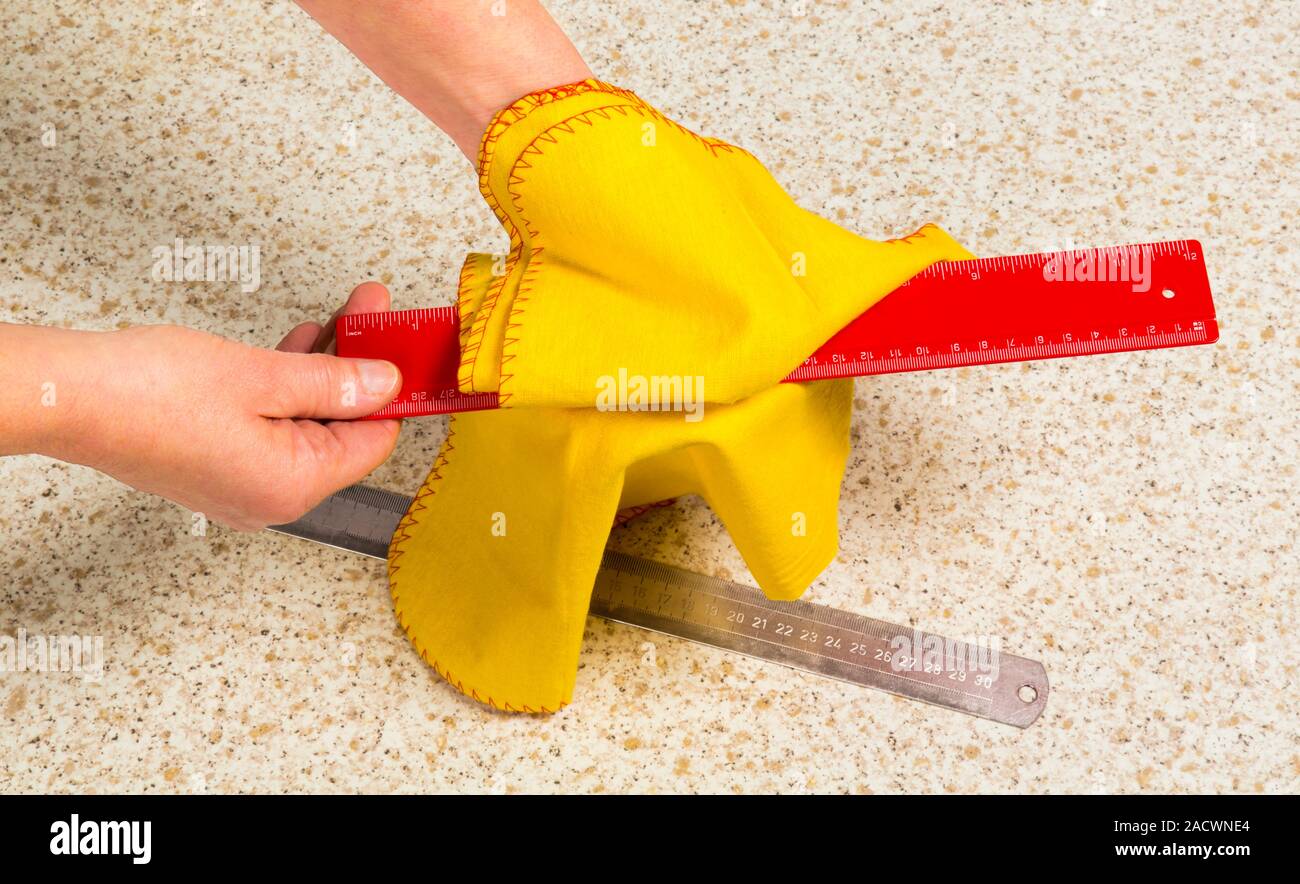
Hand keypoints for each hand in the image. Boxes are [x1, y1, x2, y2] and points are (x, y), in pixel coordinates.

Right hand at [46, 283, 402, 529]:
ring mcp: (242, 484)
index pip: (374, 440)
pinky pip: (274, 427)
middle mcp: (271, 497)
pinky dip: (290, 388)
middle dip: (360, 367)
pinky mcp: (218, 464)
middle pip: (342, 429)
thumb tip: (386, 384)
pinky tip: (300, 347)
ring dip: (326, 371)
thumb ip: (333, 382)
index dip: (395, 388)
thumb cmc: (148, 394)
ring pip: (308, 424)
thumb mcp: (263, 377)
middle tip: (373, 313)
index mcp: (292, 486)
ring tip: (343, 317)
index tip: (404, 343)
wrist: (69, 398)